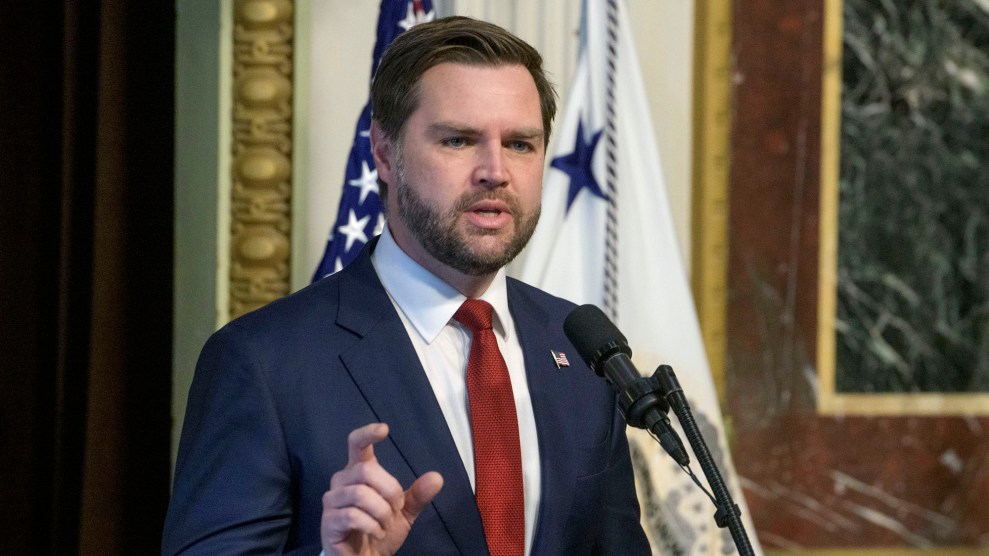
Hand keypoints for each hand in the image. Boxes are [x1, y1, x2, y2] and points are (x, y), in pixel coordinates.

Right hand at [321, 423, 443, 555]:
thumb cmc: (379, 530)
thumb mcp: (404, 512)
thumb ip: (418, 495)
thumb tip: (436, 477)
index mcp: (359, 473)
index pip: (357, 444)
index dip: (368, 433)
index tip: (384, 430)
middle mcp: (342, 481)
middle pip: (366, 471)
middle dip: (389, 491)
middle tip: (396, 508)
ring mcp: (333, 501)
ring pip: (360, 494)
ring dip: (381, 512)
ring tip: (385, 524)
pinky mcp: (329, 521)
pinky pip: (353, 516)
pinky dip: (372, 525)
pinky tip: (376, 532)